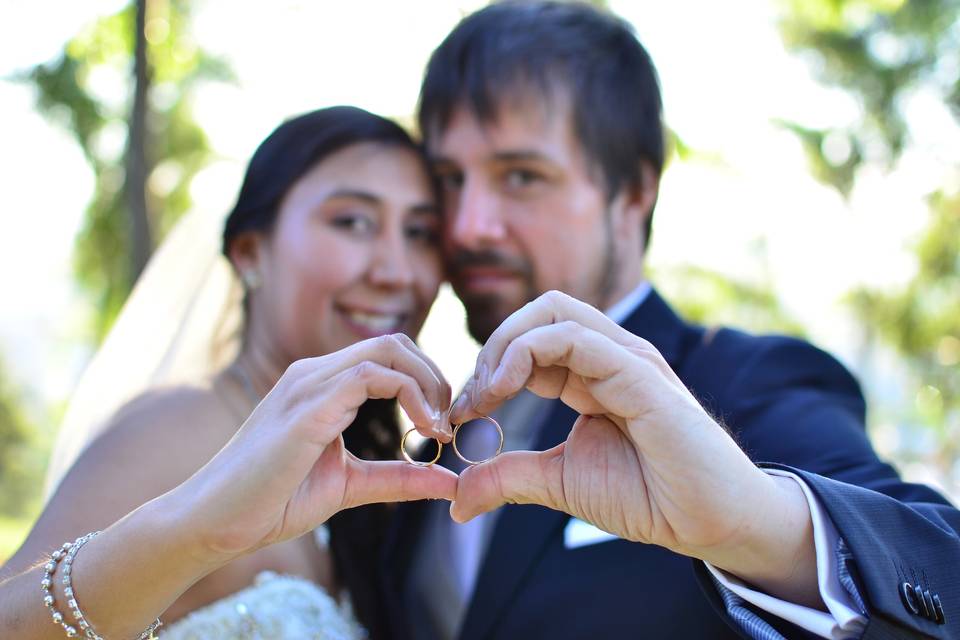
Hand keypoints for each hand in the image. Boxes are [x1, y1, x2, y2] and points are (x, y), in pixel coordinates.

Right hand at [172, 334, 457, 560]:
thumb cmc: (271, 502)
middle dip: (434, 375)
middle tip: (449, 420)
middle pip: (394, 343)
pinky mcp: (307, 407)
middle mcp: (313, 374)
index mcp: (319, 385)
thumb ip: (399, 477)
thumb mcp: (350, 484)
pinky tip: (423, 431)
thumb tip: (449, 480)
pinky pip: (371, 377)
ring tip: (439, 426)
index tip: (444, 422)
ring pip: (387, 350)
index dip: (426, 379)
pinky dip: (411, 396)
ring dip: (428, 383)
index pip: (386, 355)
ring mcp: (308, 385)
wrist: (214, 523)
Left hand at [449, 291, 818, 605]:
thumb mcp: (558, 483)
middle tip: (469, 400)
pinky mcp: (638, 371)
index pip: (529, 341)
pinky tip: (504, 392)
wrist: (706, 522)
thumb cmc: (647, 495)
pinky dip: (525, 352)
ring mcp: (625, 358)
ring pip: (552, 310)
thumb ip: (507, 478)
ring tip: (485, 395)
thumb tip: (456, 501)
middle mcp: (607, 356)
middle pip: (538, 311)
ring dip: (503, 345)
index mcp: (590, 374)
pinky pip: (574, 337)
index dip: (487, 369)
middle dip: (491, 347)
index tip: (459, 414)